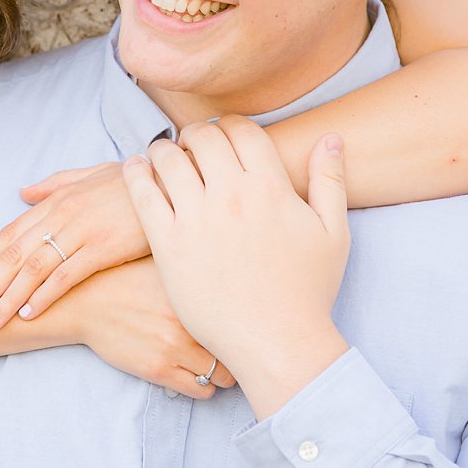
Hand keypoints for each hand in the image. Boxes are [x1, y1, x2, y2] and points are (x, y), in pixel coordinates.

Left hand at [0, 161, 150, 327]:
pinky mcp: (103, 248)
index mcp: (56, 201)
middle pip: (14, 254)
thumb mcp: (90, 174)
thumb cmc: (132, 180)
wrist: (171, 178)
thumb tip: (24, 193)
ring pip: (34, 268)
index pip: (10, 233)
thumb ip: (54, 184)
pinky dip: (45, 296)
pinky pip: (67, 275)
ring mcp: (81, 231)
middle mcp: (62, 215)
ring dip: (8, 297)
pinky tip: (29, 314)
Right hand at [70, 257, 235, 398]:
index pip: (243, 312)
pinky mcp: (159, 369)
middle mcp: (191, 318)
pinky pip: (201, 390)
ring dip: (223, 373)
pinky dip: (205, 386)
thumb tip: (234, 265)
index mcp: (197, 289)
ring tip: (215, 364)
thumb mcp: (167, 261)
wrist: (87, 300)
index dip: (246, 321)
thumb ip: (199, 266)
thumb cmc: (129, 276)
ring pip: (224, 375)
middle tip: (232, 349)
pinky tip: (196, 374)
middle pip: (237, 346)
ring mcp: (175, 346)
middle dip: (237, 351)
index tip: (245, 326)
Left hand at [124, 116, 350, 419]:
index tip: (224, 132)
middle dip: (197, 133)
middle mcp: (232, 196)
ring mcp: (197, 220)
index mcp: (271, 187)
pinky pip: (143, 196)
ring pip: (169, 160)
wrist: (277, 342)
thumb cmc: (308, 292)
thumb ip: (331, 180)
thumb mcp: (333, 232)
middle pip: (203, 138)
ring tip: (162, 154)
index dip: (231, 125)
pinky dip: (136, 174)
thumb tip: (330, 137)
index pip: (242, 130)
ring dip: (164, 149)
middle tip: (191, 142)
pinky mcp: (169, 246)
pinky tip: (135, 168)